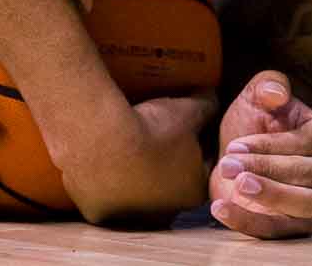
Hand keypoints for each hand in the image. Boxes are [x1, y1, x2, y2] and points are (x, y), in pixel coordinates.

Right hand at [64, 91, 217, 223]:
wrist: (105, 142)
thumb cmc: (155, 131)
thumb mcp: (188, 110)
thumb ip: (207, 105)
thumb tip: (212, 96)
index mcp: (193, 191)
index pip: (205, 164)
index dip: (199, 140)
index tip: (187, 124)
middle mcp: (164, 212)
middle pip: (172, 180)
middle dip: (168, 159)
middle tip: (157, 132)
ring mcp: (131, 215)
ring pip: (139, 188)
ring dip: (137, 168)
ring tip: (130, 139)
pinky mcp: (99, 210)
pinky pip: (107, 189)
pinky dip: (108, 172)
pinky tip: (106, 150)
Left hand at [209, 71, 311, 238]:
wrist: (239, 154)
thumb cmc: (258, 120)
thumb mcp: (258, 95)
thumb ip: (268, 84)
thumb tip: (277, 93)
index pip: (309, 142)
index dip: (273, 145)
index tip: (237, 145)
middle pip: (308, 174)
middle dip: (266, 169)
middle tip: (229, 165)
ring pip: (304, 206)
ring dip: (269, 196)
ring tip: (237, 185)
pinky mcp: (302, 227)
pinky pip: (280, 231)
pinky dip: (250, 222)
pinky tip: (222, 208)